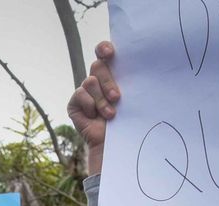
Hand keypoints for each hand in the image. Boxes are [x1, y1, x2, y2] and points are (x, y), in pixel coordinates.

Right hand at [66, 40, 119, 175]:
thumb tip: (143, 63)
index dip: (104, 48)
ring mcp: (85, 91)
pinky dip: (90, 105)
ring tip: (110, 114)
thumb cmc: (129, 120)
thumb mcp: (132, 97)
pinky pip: (80, 94)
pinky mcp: (75, 103)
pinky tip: (95, 117)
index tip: (110, 52)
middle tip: (117, 97)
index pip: (104, 52)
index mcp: (112, 73)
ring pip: (90, 81)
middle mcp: (97, 80)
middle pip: (98, 65)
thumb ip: (131, 80)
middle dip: (108, 81)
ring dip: (101, 99)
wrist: (115, 143)